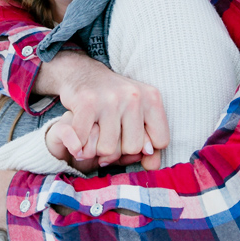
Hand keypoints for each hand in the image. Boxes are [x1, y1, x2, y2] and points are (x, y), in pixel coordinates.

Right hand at [37, 51, 168, 169]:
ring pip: (108, 149)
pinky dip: (79, 147)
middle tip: (109, 136)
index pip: (161, 141)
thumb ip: (149, 141)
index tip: (132, 136)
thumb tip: (152, 167)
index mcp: (152, 97)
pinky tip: (78, 141)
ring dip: (97, 149)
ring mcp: (110, 99)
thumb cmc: (114, 100)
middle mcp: (134, 96)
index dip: (146, 146)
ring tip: (94, 136)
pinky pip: (84, 143)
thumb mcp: (138, 113)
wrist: (82, 73)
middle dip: (119, 148)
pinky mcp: (87, 103)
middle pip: (134, 148)